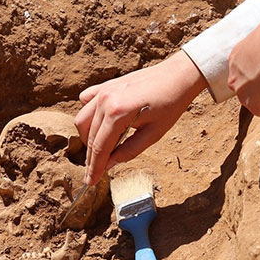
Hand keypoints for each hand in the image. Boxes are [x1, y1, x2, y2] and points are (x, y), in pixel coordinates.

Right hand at [75, 50, 207, 185]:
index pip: (100, 147)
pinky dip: (88, 115)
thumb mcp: (153, 134)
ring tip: (101, 150)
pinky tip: (100, 124)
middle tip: (96, 172)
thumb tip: (109, 165)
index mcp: (118, 113)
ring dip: (88, 137)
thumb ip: (128, 151)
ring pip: (82, 120)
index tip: (91, 182)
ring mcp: (103, 91)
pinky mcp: (106, 85)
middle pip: (90, 136)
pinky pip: (86, 102)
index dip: (95, 168)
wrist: (178, 76)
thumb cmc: (170, 104)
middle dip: (91, 157)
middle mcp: (105, 101)